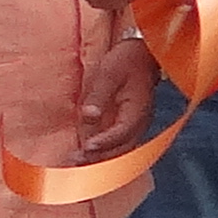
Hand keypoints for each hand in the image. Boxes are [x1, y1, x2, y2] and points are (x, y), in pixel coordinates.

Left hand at [75, 29, 159, 160]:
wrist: (142, 54)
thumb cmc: (126, 61)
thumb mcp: (109, 72)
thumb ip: (99, 95)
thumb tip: (89, 115)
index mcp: (137, 109)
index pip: (122, 132)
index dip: (104, 141)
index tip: (86, 147)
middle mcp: (139, 122)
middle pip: (122, 148)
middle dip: (100, 157)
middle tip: (75, 161)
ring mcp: (135, 124)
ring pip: (121, 149)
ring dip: (101, 158)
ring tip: (77, 163)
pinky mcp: (127, 124)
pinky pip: (118, 144)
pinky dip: (104, 151)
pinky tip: (87, 153)